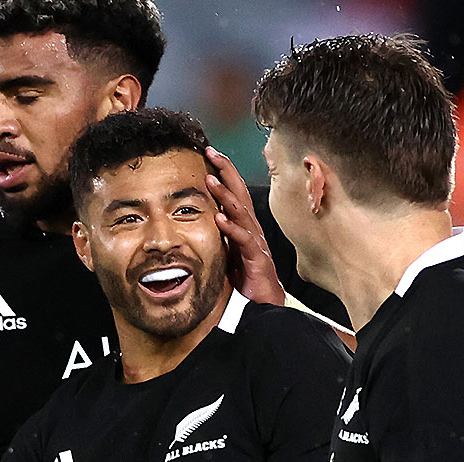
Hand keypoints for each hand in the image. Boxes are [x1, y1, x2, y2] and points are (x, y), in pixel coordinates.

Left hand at [205, 145, 285, 305]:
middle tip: (212, 152)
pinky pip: (243, 241)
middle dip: (226, 172)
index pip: (234, 194)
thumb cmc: (245, 281)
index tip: (209, 154)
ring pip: (241, 213)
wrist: (262, 307)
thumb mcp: (226, 253)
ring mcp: (255, 244)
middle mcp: (251, 230)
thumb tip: (201, 220)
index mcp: (243, 227)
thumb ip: (217, 236)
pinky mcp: (257, 260)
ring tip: (211, 179)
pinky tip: (219, 218)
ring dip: (226, 195)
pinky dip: (231, 228)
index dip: (224, 173)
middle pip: (240, 194)